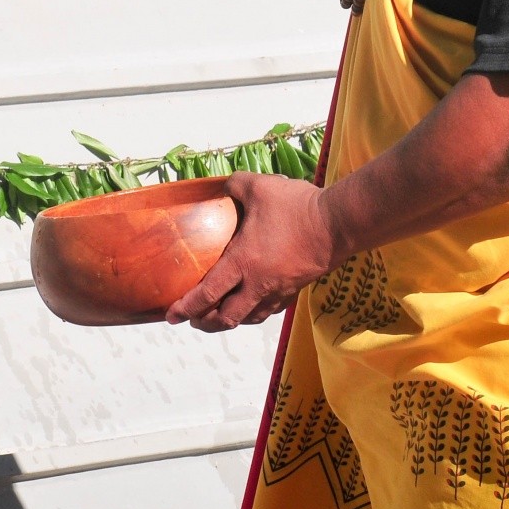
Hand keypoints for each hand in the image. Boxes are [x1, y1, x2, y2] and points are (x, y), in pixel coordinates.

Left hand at [166, 172, 339, 332]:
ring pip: (246, 319)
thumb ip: (234, 186)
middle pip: (224, 319)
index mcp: (243, 262)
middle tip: (191, 318)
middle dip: (203, 322)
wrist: (338, 224)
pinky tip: (248, 306)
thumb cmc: (297, 206)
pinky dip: (251, 314)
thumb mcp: (259, 187)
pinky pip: (267, 312)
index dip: (186, 307)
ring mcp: (277, 291)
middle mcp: (258, 284)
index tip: (171, 315)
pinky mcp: (293, 292)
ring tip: (215, 316)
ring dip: (227, 322)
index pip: (207, 294)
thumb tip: (220, 186)